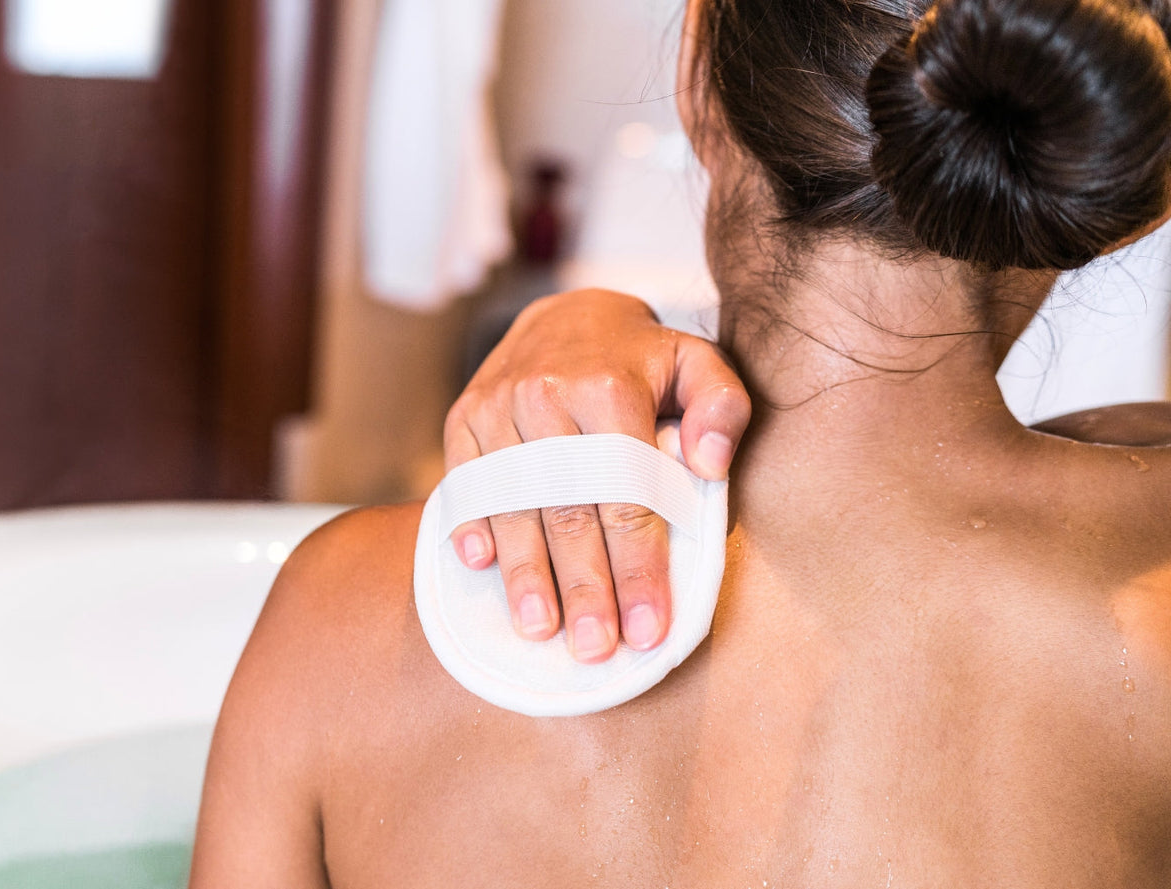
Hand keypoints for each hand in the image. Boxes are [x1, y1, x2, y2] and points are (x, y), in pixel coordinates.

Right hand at [444, 288, 750, 663]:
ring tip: (541, 631)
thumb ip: (723, 409)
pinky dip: (472, 525)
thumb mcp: (700, 365)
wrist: (569, 314)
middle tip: (595, 649)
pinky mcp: (463, 416)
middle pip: (567, 509)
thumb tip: (710, 463)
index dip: (638, 567)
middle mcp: (545, 394)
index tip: (649, 629)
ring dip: (525, 573)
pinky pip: (464, 481)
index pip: (627, 495)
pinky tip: (482, 569)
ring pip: (513, 503)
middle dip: (583, 588)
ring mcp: (497, 406)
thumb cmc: (644, 360)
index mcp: (608, 387)